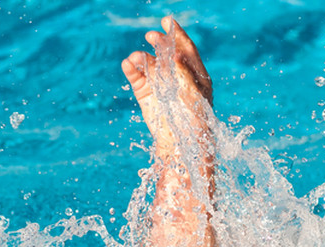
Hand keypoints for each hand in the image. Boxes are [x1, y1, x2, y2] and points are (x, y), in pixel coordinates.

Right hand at [121, 16, 213, 156]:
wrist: (181, 147)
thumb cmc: (194, 123)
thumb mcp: (193, 95)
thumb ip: (184, 73)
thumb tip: (177, 52)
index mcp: (196, 77)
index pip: (186, 49)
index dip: (177, 34)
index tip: (167, 20)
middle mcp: (178, 78)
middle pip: (167, 53)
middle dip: (160, 42)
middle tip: (152, 35)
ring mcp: (161, 85)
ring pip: (150, 63)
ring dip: (143, 56)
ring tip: (137, 56)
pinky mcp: (146, 94)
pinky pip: (136, 76)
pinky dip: (131, 68)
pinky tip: (128, 63)